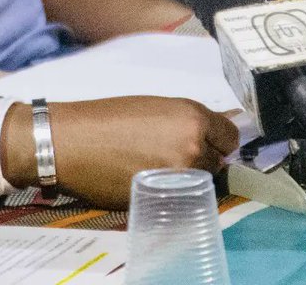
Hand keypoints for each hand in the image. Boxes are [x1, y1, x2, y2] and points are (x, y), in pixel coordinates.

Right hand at [0, 97, 239, 208]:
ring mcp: (179, 177)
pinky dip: (172, 192)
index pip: (230, 136)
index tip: (205, 140)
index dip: (218, 139)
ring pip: (201, 181)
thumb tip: (217, 130)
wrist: (76, 141)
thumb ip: (189, 120)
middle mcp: (193, 147)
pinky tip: (151, 178)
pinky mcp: (162, 199)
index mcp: (193, 118)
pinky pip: (181, 197)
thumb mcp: (158, 107)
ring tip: (159, 166)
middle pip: (218, 161)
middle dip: (202, 158)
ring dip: (188, 176)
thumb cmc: (113, 117)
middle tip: (173, 152)